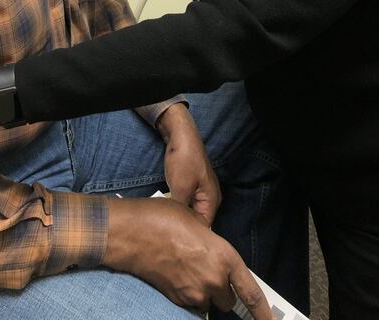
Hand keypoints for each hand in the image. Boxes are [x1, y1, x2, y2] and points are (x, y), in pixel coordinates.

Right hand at [104, 197, 272, 317]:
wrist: (133, 234)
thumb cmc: (164, 219)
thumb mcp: (196, 221)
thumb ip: (212, 242)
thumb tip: (212, 251)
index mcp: (223, 256)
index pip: (250, 291)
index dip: (263, 312)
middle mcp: (213, 279)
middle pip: (228, 299)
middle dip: (221, 288)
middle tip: (206, 267)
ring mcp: (195, 293)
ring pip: (208, 302)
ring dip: (204, 291)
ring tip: (187, 268)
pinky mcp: (178, 300)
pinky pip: (191, 302)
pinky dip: (188, 292)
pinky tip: (176, 273)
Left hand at [156, 103, 220, 225]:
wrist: (180, 136)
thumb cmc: (183, 161)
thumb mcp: (181, 188)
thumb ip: (182, 211)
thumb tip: (177, 229)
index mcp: (212, 201)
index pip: (205, 228)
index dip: (191, 236)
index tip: (175, 242)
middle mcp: (210, 198)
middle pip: (199, 220)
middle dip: (185, 226)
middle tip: (167, 236)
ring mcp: (201, 191)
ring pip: (191, 211)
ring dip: (180, 215)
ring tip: (166, 225)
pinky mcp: (192, 185)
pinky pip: (187, 202)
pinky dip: (178, 206)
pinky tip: (167, 211)